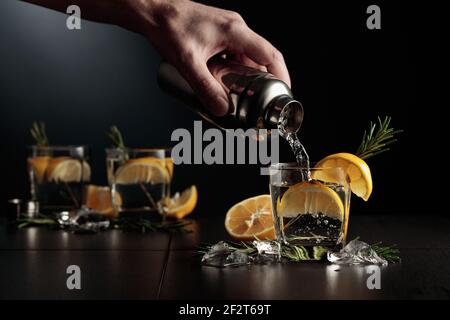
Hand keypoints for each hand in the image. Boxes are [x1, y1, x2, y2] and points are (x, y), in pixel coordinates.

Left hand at [127, 0, 290, 115]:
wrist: (153, 12)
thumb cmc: (168, 26)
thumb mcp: (187, 62)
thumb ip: (205, 87)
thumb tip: (222, 108)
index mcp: (235, 31)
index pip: (270, 55)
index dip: (281, 75)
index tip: (284, 92)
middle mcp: (236, 29)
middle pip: (261, 58)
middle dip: (265, 80)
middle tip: (264, 101)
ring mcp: (228, 31)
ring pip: (248, 57)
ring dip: (249, 76)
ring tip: (246, 96)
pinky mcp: (219, 35)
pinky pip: (236, 55)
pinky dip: (237, 70)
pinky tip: (228, 83)